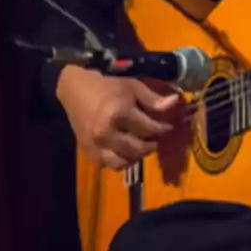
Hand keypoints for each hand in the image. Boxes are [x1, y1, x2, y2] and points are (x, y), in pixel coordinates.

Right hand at [56, 65, 182, 168]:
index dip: (162, 128)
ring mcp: (95, 145)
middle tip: (156, 139)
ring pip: (123, 161)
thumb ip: (153, 99)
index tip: (168, 127)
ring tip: (142, 146)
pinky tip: (126, 152)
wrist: (74, 90)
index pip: (149, 128)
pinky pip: (108, 165)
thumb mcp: (133, 87)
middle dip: (151, 144)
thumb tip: (175, 103)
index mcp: (118, 113)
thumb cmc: (107, 85)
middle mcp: (106, 133)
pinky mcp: (88, 151)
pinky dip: (119, 161)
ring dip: (136, 156)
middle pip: (137, 148)